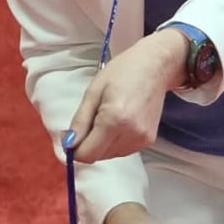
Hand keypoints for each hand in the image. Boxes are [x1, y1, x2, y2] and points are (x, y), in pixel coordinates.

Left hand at [65, 29, 187, 163]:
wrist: (156, 66)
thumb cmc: (124, 72)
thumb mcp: (93, 92)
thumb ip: (79, 122)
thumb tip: (68, 144)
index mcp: (114, 120)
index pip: (87, 154)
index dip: (74, 148)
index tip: (70, 135)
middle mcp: (130, 134)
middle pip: (97, 157)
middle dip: (88, 144)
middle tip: (91, 118)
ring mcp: (142, 140)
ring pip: (109, 155)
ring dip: (101, 143)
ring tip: (108, 116)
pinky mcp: (149, 141)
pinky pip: (122, 151)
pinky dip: (114, 141)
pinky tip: (119, 121)